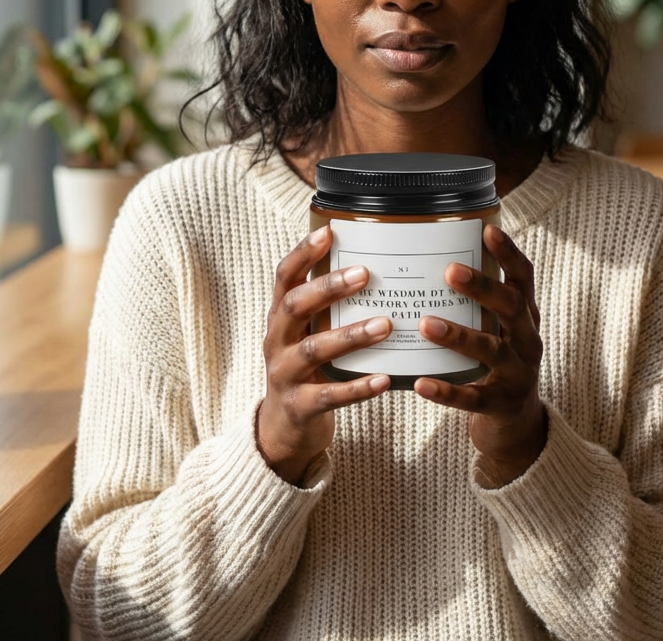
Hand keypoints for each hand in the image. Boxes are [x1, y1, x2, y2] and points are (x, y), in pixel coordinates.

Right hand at [257, 225, 391, 484]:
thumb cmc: (307, 367)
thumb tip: (377, 263)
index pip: (284, 278)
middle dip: (328, 288)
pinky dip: (357, 388)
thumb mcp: (307, 333)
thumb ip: (327, 306)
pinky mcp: (299, 406)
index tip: (328, 233)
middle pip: (295, 307)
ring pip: (314, 349)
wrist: (283, 427)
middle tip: (365, 274)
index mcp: (280, 317)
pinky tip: (385, 379)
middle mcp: (276, 341)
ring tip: (386, 325)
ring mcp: (285, 374)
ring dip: (351, 336)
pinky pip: (329, 395)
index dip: (302, 254)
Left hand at [414, 223, 546, 486]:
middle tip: (450, 271)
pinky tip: (420, 383)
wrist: (519, 423)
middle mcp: (527, 340)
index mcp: (525, 316)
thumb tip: (431, 254)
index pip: (523, 278)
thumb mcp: (498, 328)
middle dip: (482, 288)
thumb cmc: (498, 360)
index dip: (508, 253)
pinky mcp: (500, 405)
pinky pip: (472, 398)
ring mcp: (517, 374)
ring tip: (426, 324)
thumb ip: (479, 300)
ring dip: (458, 336)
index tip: (488, 230)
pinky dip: (446, 391)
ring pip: (491, 351)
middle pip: (511, 308)